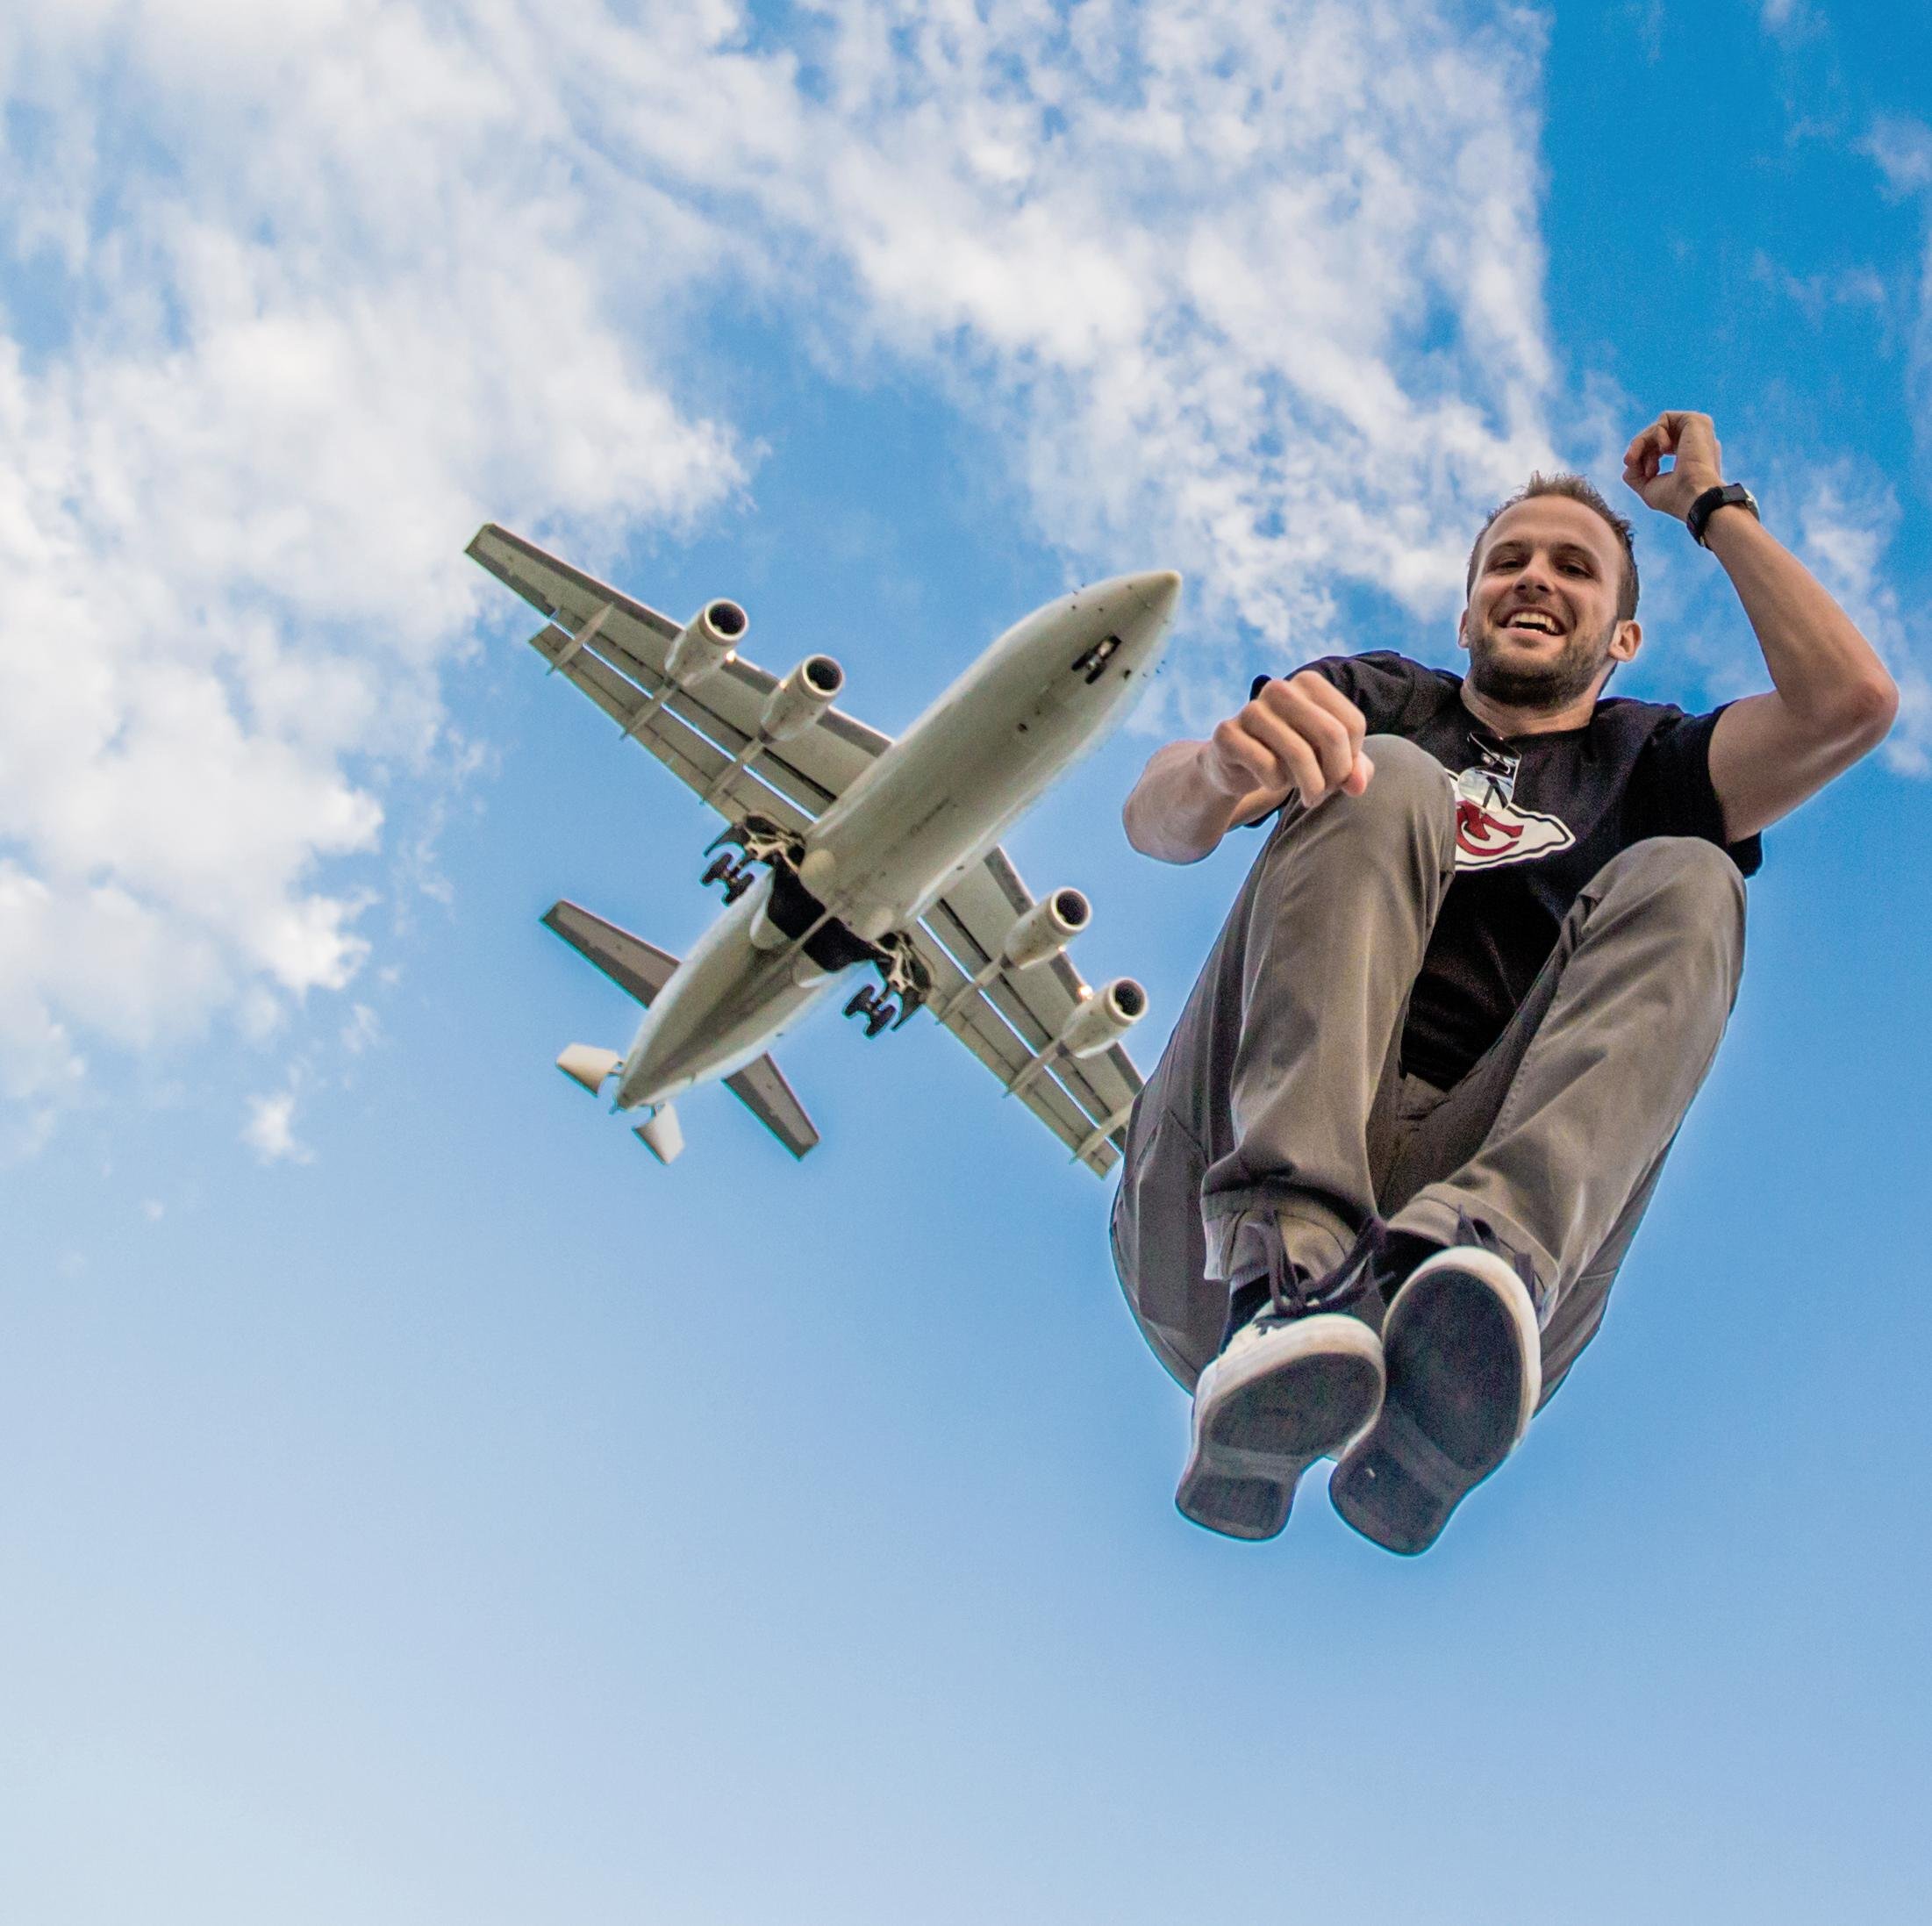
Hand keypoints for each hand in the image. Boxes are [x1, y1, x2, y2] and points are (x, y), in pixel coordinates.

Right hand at [1199, 671, 1372, 810]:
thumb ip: (1353, 768)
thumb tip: (1357, 785)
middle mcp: (1280, 689)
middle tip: (1326, 792)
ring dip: (1310, 786)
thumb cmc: (1291, 757)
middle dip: (1335, 774)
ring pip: (1299, 753)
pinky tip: (1271, 782)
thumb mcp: (1329, 760)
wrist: (1238, 766)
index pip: (1351, 723)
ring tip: (1308, 796)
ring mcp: (1251, 709)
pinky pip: (1267, 766)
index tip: (1338, 776)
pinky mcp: (1227, 733)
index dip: (1351, 759)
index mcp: (1309, 683)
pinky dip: (1276, 784)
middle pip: (1331, 734)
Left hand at [1622, 411, 1725, 521]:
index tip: (1644, 475)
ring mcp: (1697, 430)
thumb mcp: (1648, 487)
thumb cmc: (1675, 497)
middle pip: (1655, 436)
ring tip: (1648, 462)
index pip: (1658, 449)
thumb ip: (1635, 473)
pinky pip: (1664, 419)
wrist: (1694, 495)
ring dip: (1642, 443)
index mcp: (1690, 456)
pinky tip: (1663, 450)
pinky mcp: (1696, 421)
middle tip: (1631, 462)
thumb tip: (1629, 461)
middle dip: (1639, 449)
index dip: (1643, 459)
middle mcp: (1695, 441)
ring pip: (1657, 427)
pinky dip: (1655, 434)